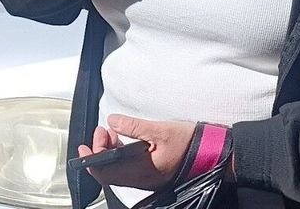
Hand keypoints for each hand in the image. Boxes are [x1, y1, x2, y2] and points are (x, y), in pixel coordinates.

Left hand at [78, 115, 196, 190]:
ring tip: (111, 132)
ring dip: (110, 152)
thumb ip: (133, 126)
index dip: (91, 160)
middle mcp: (142, 179)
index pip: (106, 173)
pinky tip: (123, 139)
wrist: (213, 153)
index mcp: (142, 170)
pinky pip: (128, 169)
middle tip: (102, 132)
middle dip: (99, 152)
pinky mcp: (152, 174)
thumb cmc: (191, 143)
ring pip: (118, 170)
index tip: (85, 146)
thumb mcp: (160, 129)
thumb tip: (112, 121)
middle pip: (109, 173)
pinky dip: (120, 155)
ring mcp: (147, 178)